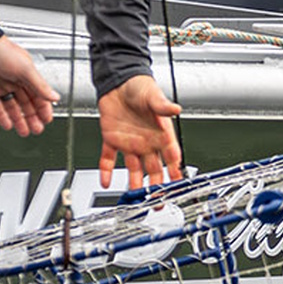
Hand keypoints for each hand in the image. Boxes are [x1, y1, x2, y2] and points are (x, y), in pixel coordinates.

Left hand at [0, 37, 59, 137]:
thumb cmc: (1, 50)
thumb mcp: (25, 69)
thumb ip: (40, 85)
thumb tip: (54, 96)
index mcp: (27, 75)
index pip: (39, 96)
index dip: (44, 108)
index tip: (47, 119)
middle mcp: (15, 82)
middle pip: (27, 104)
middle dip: (33, 117)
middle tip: (38, 129)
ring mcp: (1, 88)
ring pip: (13, 109)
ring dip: (20, 120)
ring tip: (26, 132)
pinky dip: (3, 118)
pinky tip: (8, 125)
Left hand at [97, 74, 182, 189]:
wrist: (118, 82)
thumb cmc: (140, 87)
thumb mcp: (153, 96)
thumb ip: (163, 106)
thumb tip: (176, 109)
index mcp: (160, 132)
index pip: (170, 155)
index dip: (174, 170)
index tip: (177, 183)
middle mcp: (146, 141)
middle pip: (154, 168)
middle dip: (157, 186)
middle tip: (158, 201)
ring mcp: (129, 143)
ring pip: (134, 168)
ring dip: (134, 183)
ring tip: (134, 198)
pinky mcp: (112, 140)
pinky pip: (109, 158)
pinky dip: (106, 170)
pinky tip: (105, 181)